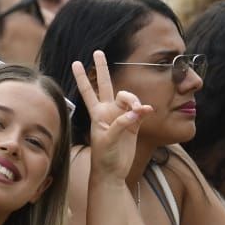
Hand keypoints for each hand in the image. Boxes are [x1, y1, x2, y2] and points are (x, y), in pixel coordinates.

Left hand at [74, 50, 151, 177]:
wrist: (112, 172)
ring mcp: (122, 116)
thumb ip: (121, 123)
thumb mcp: (108, 140)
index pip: (88, 91)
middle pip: (105, 84)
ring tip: (139, 112)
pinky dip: (144, 109)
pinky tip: (147, 112)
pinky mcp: (134, 125)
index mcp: (97, 114)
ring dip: (134, 100)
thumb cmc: (104, 157)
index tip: (76, 63)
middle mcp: (108, 111)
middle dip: (102, 68)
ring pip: (128, 97)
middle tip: (98, 52)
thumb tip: (137, 112)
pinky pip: (140, 110)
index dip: (83, 77)